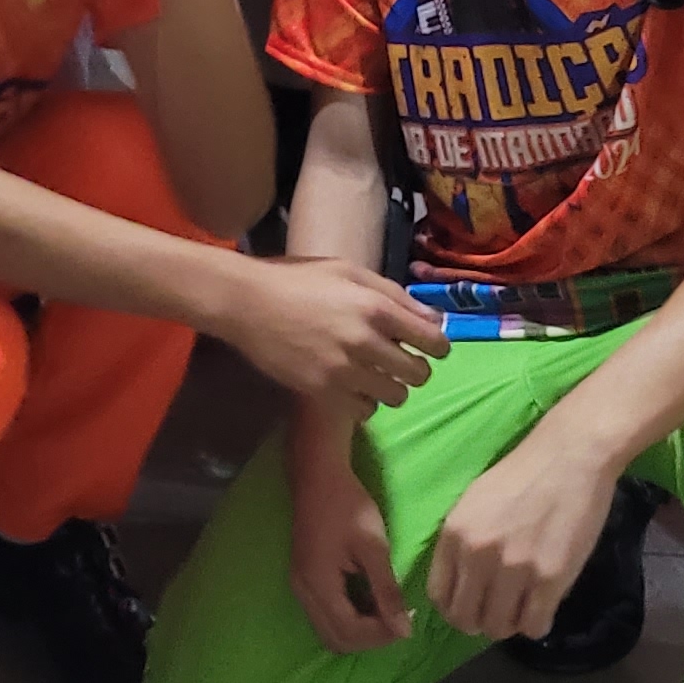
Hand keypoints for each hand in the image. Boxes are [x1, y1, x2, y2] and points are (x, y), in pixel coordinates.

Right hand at [210, 255, 448, 405]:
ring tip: (372, 372)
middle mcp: (364, 341)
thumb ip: (394, 294)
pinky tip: (351, 384)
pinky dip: (365, 401)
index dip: (437, 346)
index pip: (433, 341)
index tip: (428, 346)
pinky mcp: (322, 392)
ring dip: (390, 386)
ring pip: (395, 396)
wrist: (246, 303)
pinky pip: (365, 411)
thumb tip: (435, 320)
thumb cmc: (298, 279)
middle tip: (397, 359)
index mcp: (374, 306)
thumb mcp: (349, 271)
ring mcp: (342, 370)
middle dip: (414, 367)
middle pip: (418, 374)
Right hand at [286, 433, 411, 653]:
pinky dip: (349, 618)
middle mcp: (303, 592)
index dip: (381, 635)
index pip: (350, 632)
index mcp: (318, 584)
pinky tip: (368, 598)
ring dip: (359, 630)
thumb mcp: (373, 546)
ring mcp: (300, 587)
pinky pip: (325, 616)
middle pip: (336, 639)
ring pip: (329, 631)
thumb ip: (386, 591)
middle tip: (397, 619)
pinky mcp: (304, 579)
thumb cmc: (347, 505)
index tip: (408, 620)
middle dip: (369, 638)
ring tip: (385, 609)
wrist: (318, 475)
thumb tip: (403, 631)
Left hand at [427, 428, 625, 642]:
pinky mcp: (550, 579)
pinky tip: (542, 605)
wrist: (568, 457)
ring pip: (500, 627)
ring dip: (510, 624)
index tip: (470, 607)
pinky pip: (535, 627)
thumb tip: (459, 587)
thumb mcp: (473, 504)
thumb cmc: (521, 476)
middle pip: (466, 619)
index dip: (454, 610)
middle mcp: (477, 554)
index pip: (440, 596)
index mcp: (454, 534)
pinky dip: (537, 623)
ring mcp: (514, 568)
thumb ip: (462, 543)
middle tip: (498, 611)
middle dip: (480, 622)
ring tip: (522, 607)